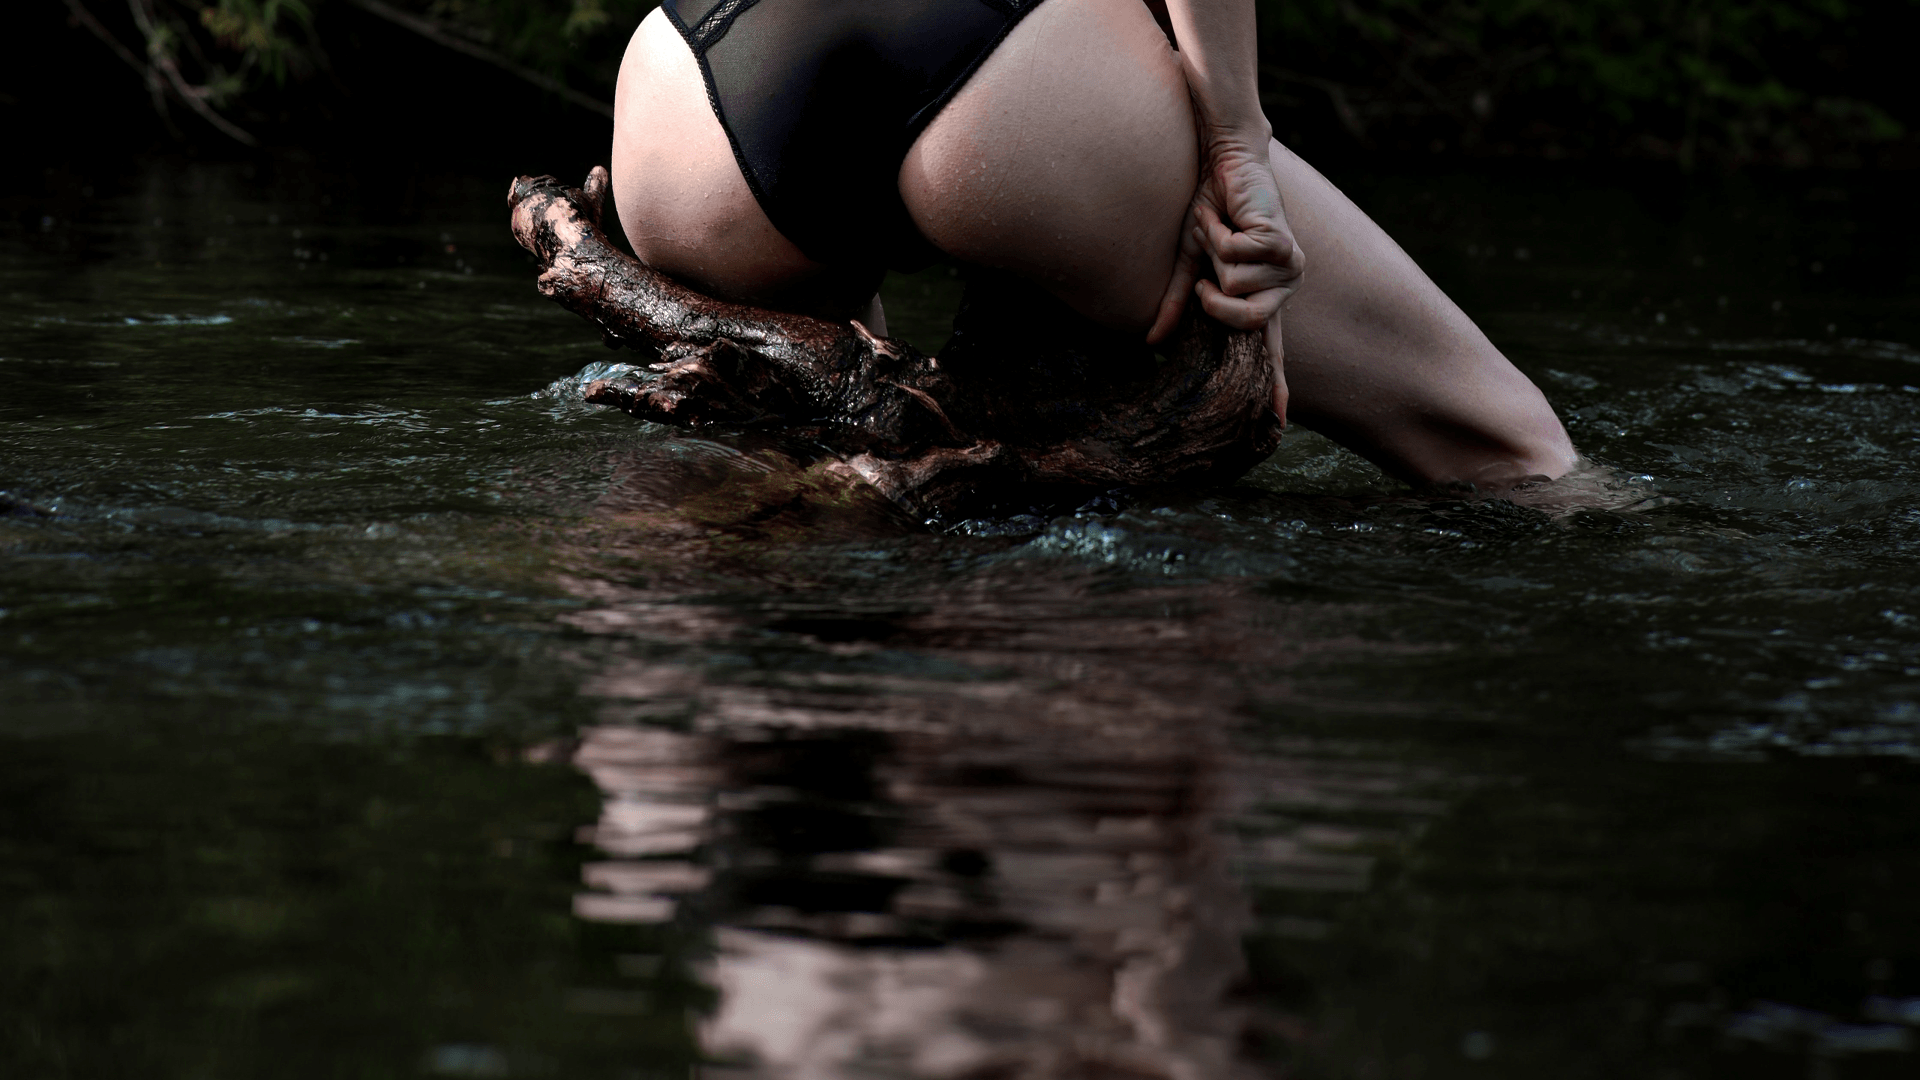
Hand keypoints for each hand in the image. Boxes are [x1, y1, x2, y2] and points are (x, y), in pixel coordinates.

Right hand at [1147, 131, 1304, 422]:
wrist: (1226, 164)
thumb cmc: (1212, 210)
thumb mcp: (1189, 263)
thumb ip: (1177, 304)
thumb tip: (1151, 345)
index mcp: (1264, 296)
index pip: (1270, 350)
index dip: (1275, 387)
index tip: (1277, 426)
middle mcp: (1285, 287)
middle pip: (1245, 322)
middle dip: (1213, 295)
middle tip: (1210, 261)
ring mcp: (1290, 267)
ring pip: (1237, 288)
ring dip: (1216, 252)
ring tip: (1223, 228)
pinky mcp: (1285, 245)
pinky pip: (1237, 260)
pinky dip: (1220, 234)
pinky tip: (1230, 217)